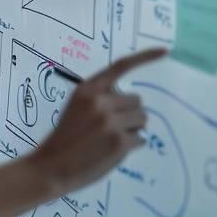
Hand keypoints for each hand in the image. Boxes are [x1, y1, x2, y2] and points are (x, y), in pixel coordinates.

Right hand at [28, 49, 165, 194]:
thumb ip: (100, 100)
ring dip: (133, 129)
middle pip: (138, 101)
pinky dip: (132, 145)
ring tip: (111, 139)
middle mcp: (100, 101)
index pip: (120, 66)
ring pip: (142, 120)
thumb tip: (133, 103)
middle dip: (130, 114)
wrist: (50, 166)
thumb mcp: (76, 108)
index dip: (145, 57)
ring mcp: (110, 121)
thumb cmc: (65, 138)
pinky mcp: (120, 142)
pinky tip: (112, 151)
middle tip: (111, 128)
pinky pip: (141, 139)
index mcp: (87, 89)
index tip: (166, 51)